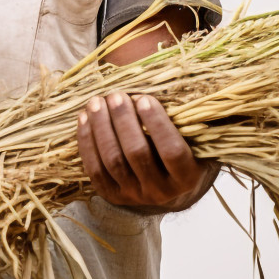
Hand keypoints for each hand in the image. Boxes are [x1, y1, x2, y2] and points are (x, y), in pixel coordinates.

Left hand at [77, 92, 216, 212]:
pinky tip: (85, 118)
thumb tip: (173, 83)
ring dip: (101, 127)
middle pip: (137, 154)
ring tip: (96, 102)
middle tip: (116, 95)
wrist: (166, 185)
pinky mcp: (111, 195)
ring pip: (112, 161)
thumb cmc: (182, 149)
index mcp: (187, 177)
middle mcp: (161, 192)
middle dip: (123, 120)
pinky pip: (94, 169)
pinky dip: (87, 141)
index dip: (157, 124)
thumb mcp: (193, 139)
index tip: (144, 98)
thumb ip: (187, 120)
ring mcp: (134, 195)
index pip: (172, 151)